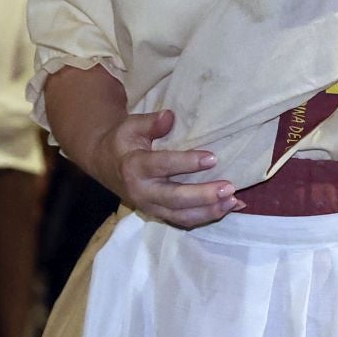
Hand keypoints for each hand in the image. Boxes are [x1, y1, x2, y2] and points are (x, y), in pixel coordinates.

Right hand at [95, 108, 241, 229]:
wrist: (104, 164)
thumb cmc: (122, 142)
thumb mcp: (130, 126)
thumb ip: (150, 122)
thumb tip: (169, 116)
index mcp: (134, 167)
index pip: (163, 166)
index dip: (187, 163)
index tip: (212, 158)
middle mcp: (142, 191)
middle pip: (175, 198)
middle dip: (204, 195)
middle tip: (229, 187)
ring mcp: (150, 206)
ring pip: (181, 215)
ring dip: (209, 211)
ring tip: (233, 201)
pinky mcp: (158, 213)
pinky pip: (183, 220)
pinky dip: (206, 216)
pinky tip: (227, 208)